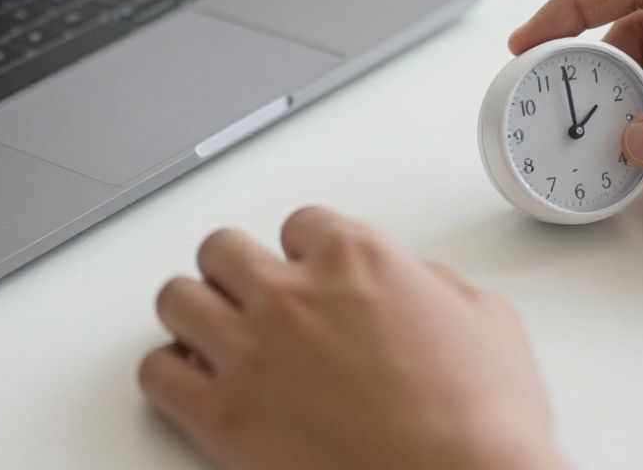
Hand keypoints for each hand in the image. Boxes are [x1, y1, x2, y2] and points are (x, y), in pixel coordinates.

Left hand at [140, 207, 560, 469]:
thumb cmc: (484, 418)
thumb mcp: (487, 318)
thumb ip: (436, 285)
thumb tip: (418, 286)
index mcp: (358, 257)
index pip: (299, 223)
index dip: (304, 251)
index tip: (309, 272)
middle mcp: (295, 293)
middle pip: (222, 249)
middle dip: (237, 272)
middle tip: (251, 297)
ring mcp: (252, 353)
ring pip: (176, 299)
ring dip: (194, 313)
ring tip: (212, 335)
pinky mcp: (223, 417)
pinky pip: (155, 373)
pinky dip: (168, 374)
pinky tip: (194, 384)